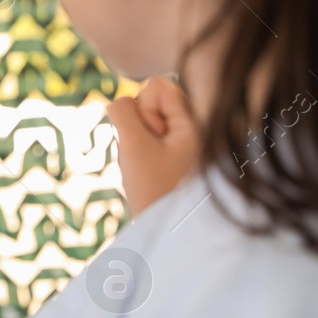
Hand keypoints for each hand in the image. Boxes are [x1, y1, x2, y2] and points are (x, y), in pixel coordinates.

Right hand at [107, 74, 198, 216]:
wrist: (165, 231)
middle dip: (140, 127)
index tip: (156, 139)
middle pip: (149, 103)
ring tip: (148, 168)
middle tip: (151, 158)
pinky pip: (144, 139)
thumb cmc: (153, 189)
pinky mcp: (171, 153)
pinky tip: (147, 173)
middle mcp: (194, 125)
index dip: (145, 109)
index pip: (157, 86)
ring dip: (137, 143)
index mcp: (196, 119)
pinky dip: (139, 154)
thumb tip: (121, 99)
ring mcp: (183, 140)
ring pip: (143, 122)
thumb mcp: (133, 145)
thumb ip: (124, 110)